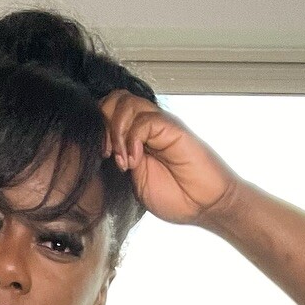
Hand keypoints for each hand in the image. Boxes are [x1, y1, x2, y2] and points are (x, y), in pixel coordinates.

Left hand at [99, 89, 241, 227]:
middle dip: (103, 123)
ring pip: (126, 102)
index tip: (100, 156)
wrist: (206, 205)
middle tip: (107, 153)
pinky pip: (144, 120)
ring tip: (122, 160)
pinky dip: (132, 139)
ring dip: (116, 131)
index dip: (99, 127)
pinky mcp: (172, 129)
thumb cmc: (176, 197)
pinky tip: (134, 161)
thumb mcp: (136, 182)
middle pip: (115, 99)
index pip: (109, 111)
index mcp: (136, 137)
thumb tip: (104, 150)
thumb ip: (122, 161)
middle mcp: (147, 126)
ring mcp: (160, 125)